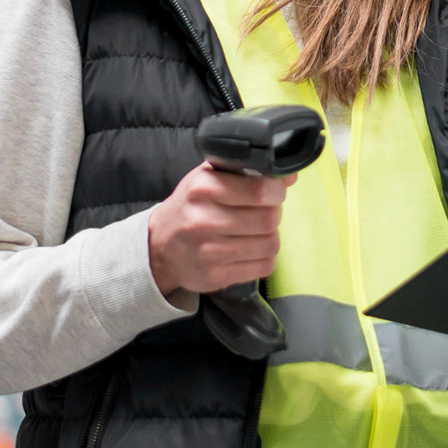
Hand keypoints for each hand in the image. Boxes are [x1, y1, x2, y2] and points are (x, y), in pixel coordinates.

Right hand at [148, 163, 295, 296]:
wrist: (159, 247)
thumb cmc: (189, 208)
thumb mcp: (207, 179)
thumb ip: (245, 171)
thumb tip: (288, 176)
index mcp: (203, 188)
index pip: (259, 190)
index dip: (276, 190)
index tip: (274, 191)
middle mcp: (204, 220)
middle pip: (268, 219)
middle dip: (274, 213)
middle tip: (264, 211)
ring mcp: (210, 251)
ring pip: (270, 244)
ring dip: (270, 236)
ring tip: (257, 231)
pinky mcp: (217, 276)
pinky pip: (263, 266)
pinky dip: (265, 257)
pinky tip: (252, 249)